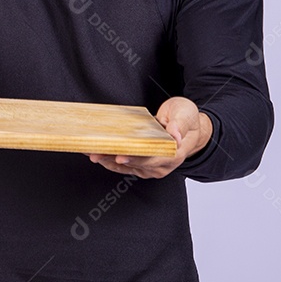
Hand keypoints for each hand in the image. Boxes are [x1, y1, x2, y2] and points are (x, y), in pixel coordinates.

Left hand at [86, 97, 212, 178]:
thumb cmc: (187, 119)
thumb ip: (180, 124)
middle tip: (95, 153)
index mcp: (173, 154)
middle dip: (112, 159)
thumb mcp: (186, 114)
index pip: (151, 159)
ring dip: (106, 160)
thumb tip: (175, 136)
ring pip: (125, 167)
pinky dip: (109, 159)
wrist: (191, 129)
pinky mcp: (142, 164)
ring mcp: (151, 167)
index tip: (119, 156)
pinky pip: (124, 165)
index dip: (135, 159)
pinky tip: (96, 152)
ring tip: (89, 152)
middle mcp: (161, 165)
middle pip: (134, 165)